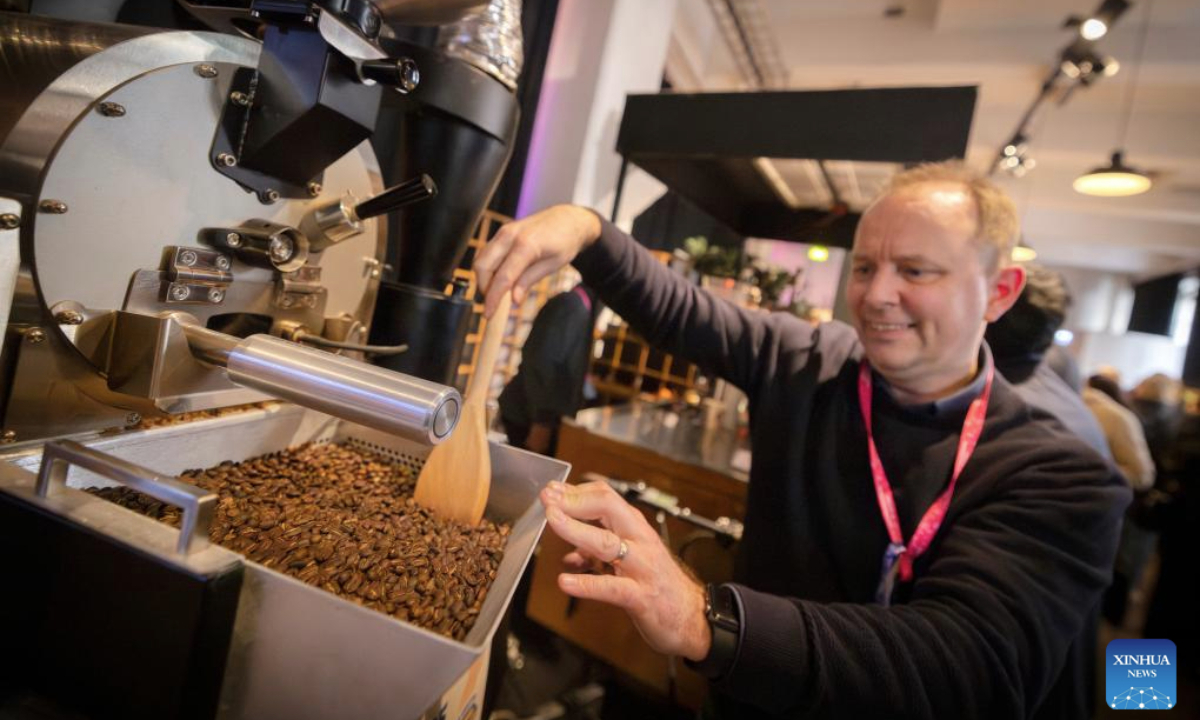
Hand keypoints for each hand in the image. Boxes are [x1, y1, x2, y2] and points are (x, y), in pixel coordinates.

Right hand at [474, 205, 601, 317]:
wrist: (567, 219)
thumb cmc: (564, 242)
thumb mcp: (553, 265)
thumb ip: (529, 280)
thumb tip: (514, 300)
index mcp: (526, 245)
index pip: (503, 277)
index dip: (493, 298)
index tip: (488, 314)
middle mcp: (510, 236)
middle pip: (482, 266)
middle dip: (484, 288)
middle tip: (493, 303)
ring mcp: (503, 232)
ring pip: (481, 259)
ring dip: (484, 279)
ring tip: (498, 292)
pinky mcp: (502, 233)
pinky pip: (487, 253)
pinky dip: (488, 269)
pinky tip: (500, 279)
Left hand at [539, 480, 710, 660]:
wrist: (693, 617)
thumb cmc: (659, 583)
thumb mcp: (632, 556)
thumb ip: (601, 546)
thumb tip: (569, 542)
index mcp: (636, 528)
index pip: (606, 497)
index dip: (577, 491)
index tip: (552, 490)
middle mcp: (639, 541)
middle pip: (608, 508)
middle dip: (575, 501)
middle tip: (548, 499)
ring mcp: (641, 568)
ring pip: (607, 543)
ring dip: (577, 530)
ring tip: (553, 521)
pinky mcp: (641, 597)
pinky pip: (612, 587)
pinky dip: (587, 583)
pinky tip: (566, 581)